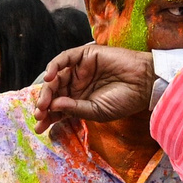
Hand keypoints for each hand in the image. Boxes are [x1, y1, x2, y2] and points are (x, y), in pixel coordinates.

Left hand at [33, 44, 155, 127]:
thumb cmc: (123, 101)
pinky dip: (54, 65)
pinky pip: (65, 58)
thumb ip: (75, 109)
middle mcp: (77, 84)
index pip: (58, 108)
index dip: (48, 117)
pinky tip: (49, 77)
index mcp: (80, 100)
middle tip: (40, 114)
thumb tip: (53, 106)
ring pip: (57, 76)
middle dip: (44, 104)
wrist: (143, 84)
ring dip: (47, 89)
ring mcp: (80, 70)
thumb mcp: (96, 112)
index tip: (39, 128)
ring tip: (43, 102)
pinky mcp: (85, 55)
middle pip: (54, 92)